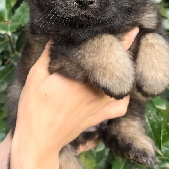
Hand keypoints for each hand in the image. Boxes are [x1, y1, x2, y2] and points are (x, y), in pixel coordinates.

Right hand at [13, 27, 138, 154]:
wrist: (39, 140)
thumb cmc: (35, 107)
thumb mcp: (35, 76)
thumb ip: (48, 54)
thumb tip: (56, 34)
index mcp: (81, 77)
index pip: (107, 54)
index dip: (122, 39)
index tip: (133, 27)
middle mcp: (97, 90)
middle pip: (118, 68)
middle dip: (122, 52)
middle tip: (127, 38)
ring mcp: (102, 105)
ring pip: (123, 85)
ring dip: (125, 72)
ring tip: (123, 60)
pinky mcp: (101, 117)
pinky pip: (121, 106)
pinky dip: (123, 95)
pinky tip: (118, 88)